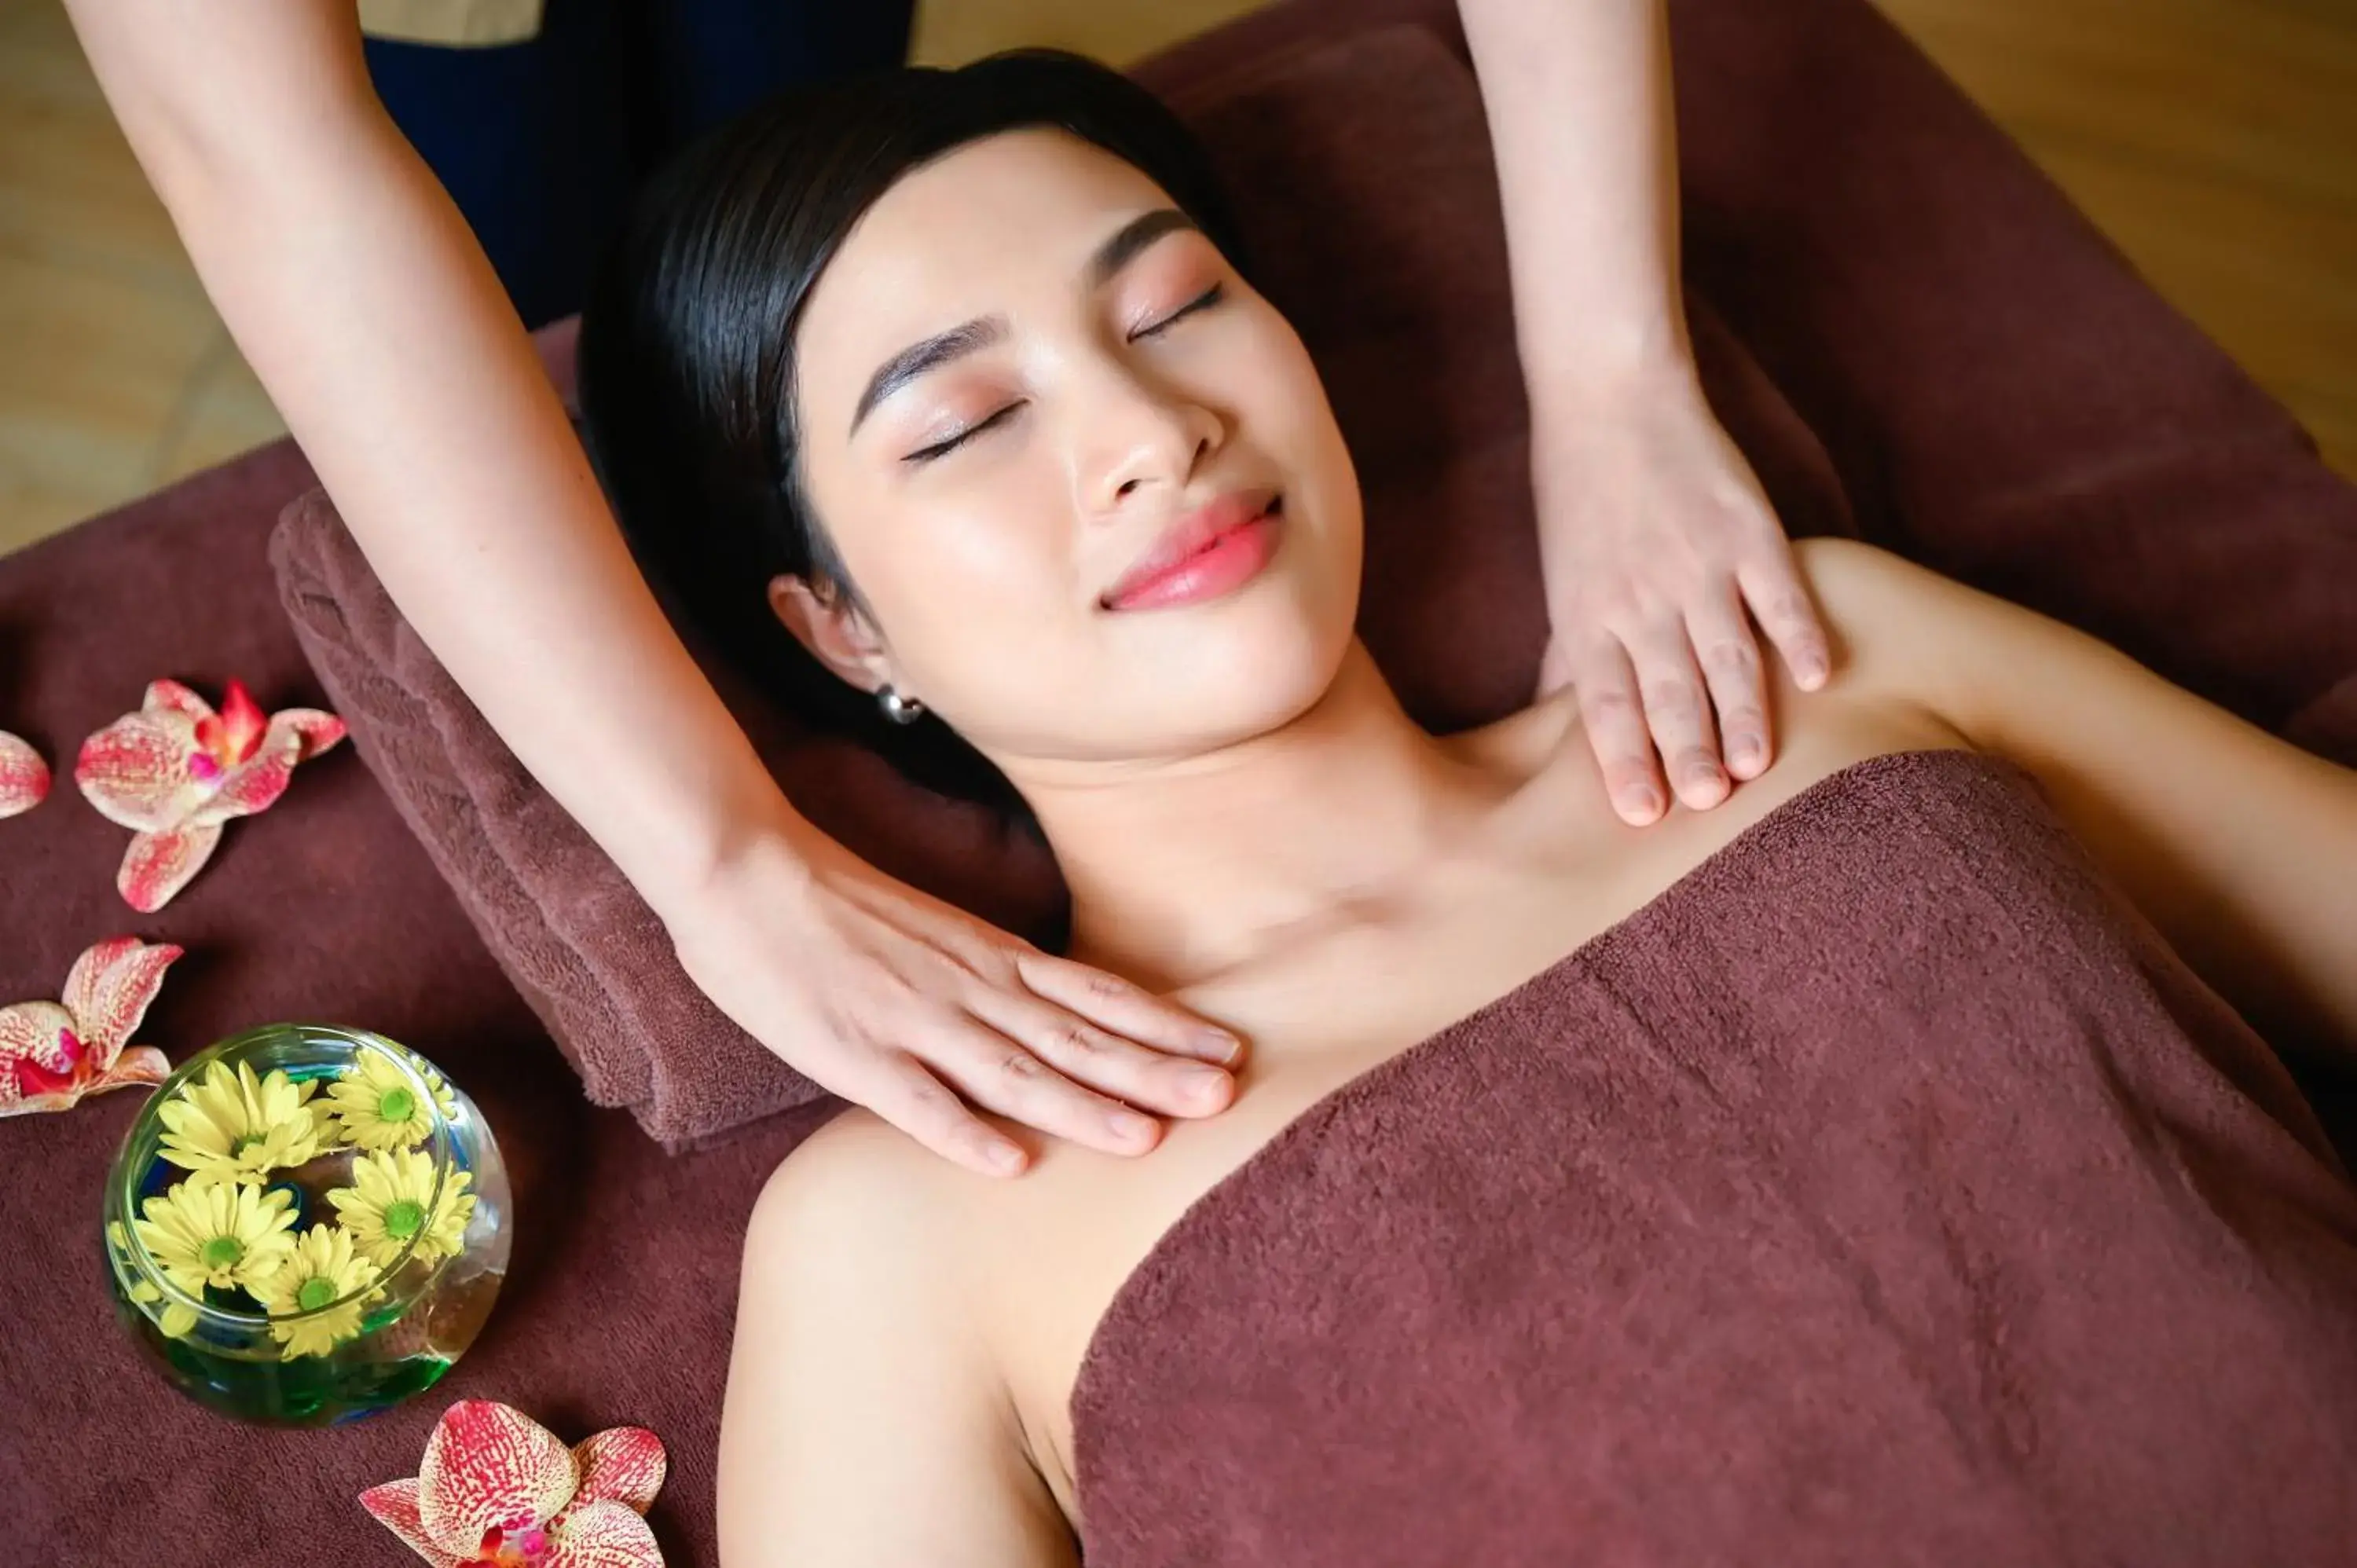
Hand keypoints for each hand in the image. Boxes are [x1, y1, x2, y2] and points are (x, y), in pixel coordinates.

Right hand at [664, 825, 1242, 1177]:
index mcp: (991, 958)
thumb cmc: (836, 903)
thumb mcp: (938, 933)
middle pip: (1076, 1037)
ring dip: (1083, 1107)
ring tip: (1148, 1140)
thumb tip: (1045, 1010)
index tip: (1230, 1051)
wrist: (747, 870)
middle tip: (1226, 1099)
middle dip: (1153, 1072)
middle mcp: (969, 989)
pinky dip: (963, 1134)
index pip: (1097, 995)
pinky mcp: (852, 1052)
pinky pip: (915, 1102)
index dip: (1165, 1027)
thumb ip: (990, 973)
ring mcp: (913, 1022)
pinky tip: (1008, 1166)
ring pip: (1013, 1073)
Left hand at [1533, 370, 1830, 824]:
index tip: (1641, 813)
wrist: (1608, 397)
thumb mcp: (1562, 583)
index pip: (1606, 705)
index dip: (1623, 760)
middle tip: (1705, 800)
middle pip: (1667, 688)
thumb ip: (1570, 657)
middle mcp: (1642, 598)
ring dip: (1744, 710)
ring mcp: (1698, 563)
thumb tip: (1550, 725)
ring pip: (1726, 651)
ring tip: (1758, 765)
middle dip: (1686, 748)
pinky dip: (1800, 631)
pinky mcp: (1747, 529)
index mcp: (1590, 618)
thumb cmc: (1579, 501)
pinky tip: (1820, 675)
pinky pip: (1780, 589)